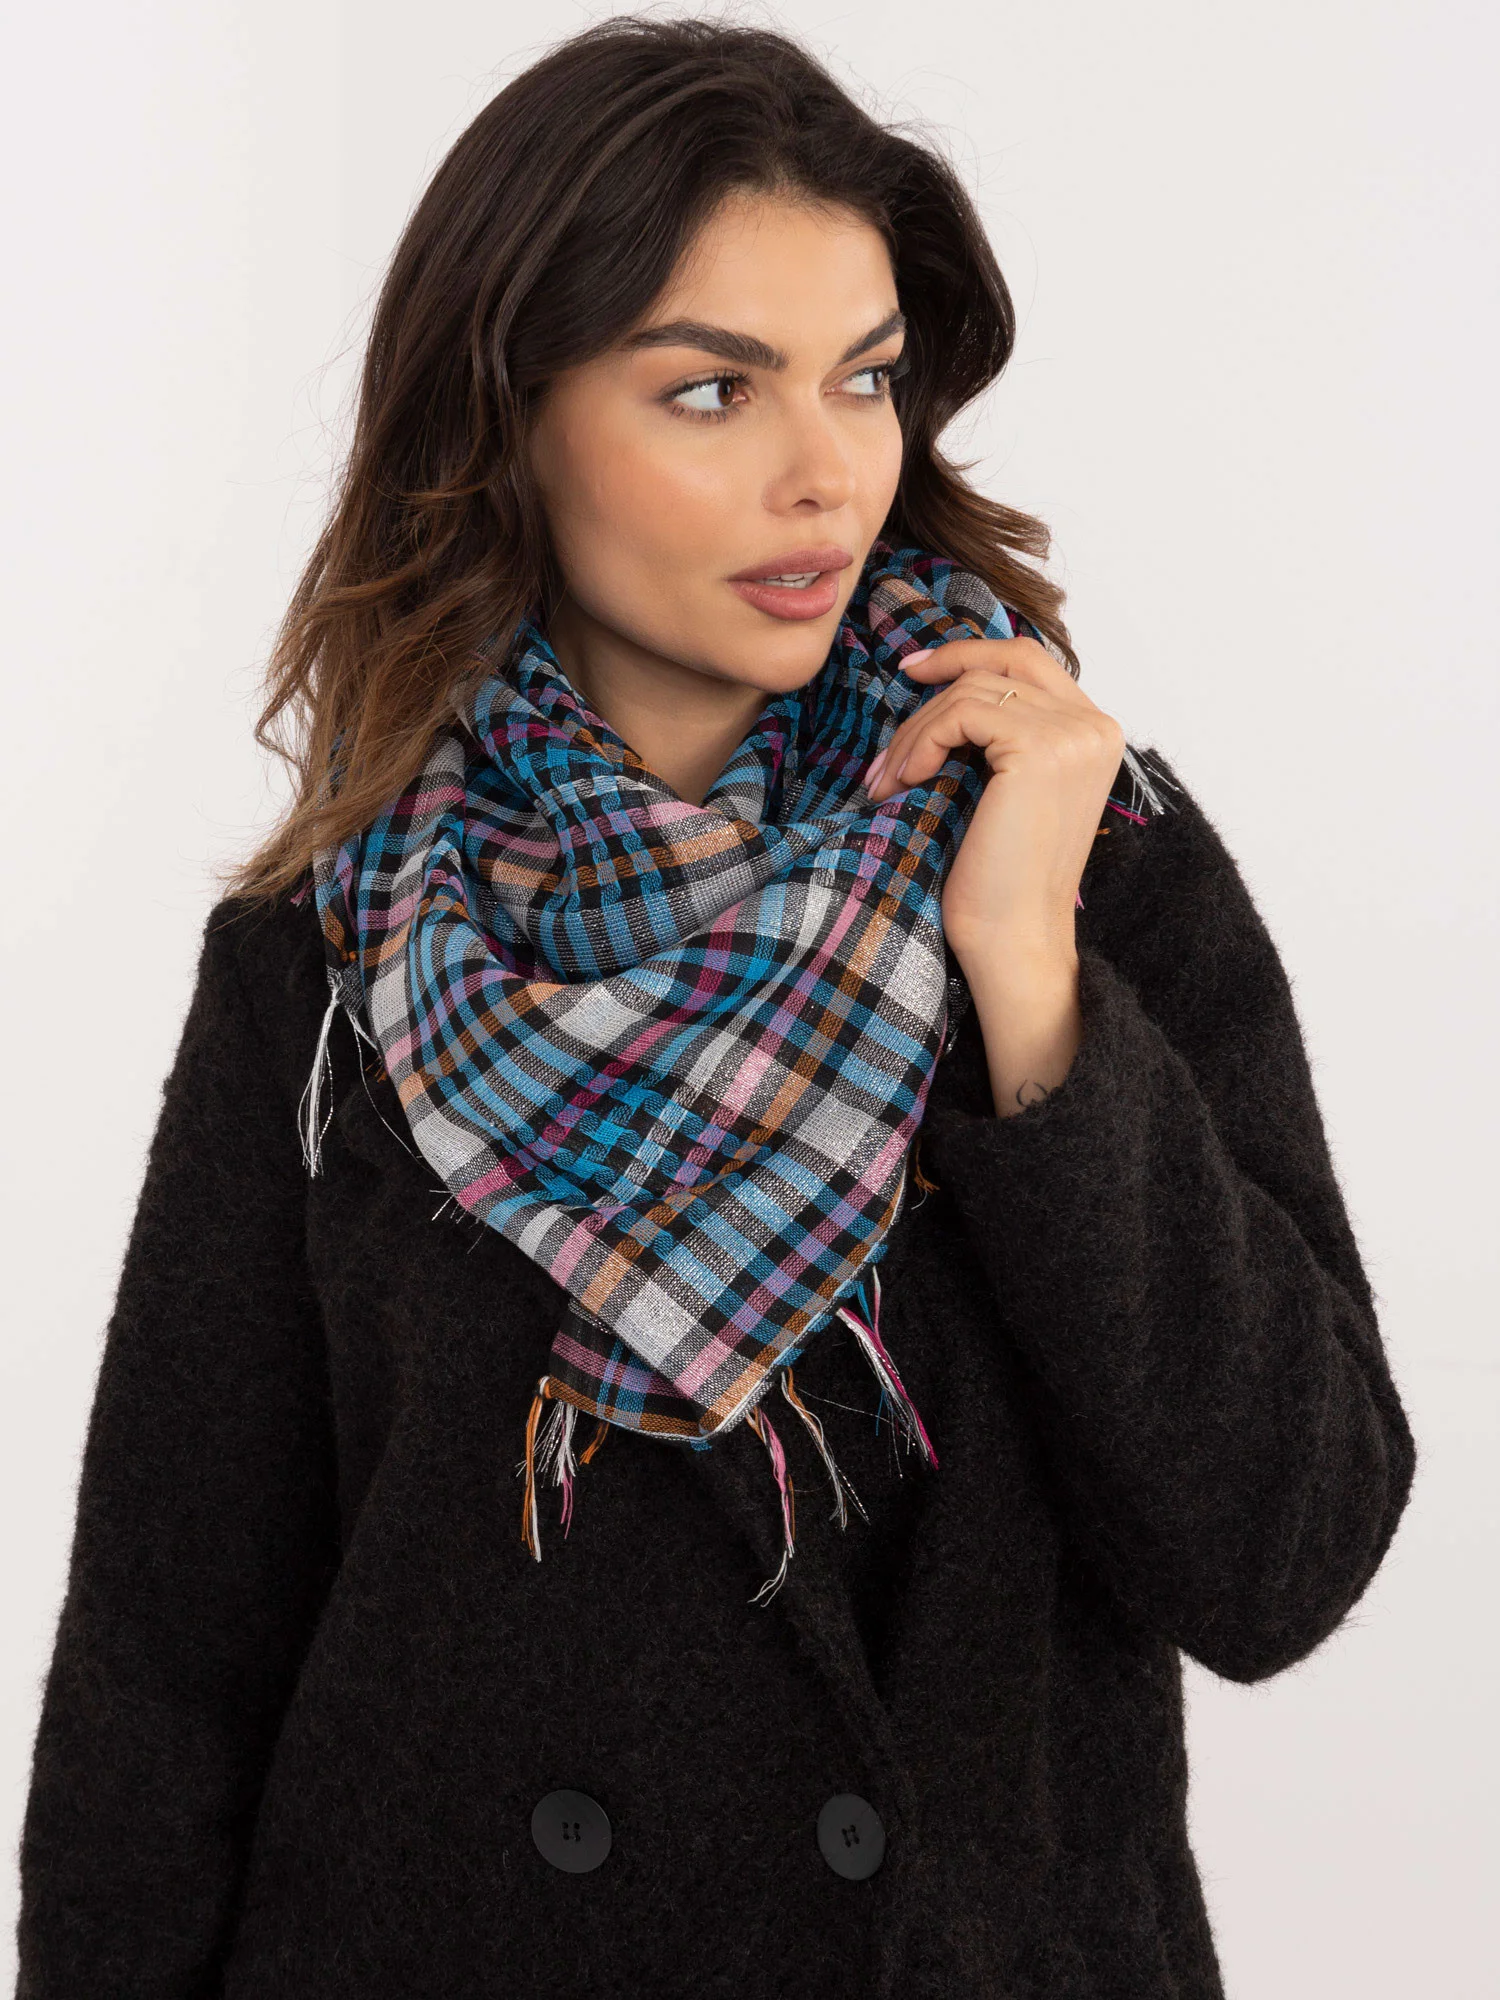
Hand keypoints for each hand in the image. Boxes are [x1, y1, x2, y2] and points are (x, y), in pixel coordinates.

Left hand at [864, 635, 1124, 976]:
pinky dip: (923, 740)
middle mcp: (1095, 725)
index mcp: (1094, 732)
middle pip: (1000, 663)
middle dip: (934, 686)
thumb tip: (937, 681)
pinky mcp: (1040, 748)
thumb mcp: (1002, 788)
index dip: (968, 654)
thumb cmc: (999, 878)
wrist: (1013, 937)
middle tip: (889, 732)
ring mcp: (1073, 734)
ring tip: (888, 780)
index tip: (914, 671)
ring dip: (917, 731)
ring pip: (972, 690)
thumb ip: (997, 734)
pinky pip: (962, 713)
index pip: (1028, 659)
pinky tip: (906, 779)